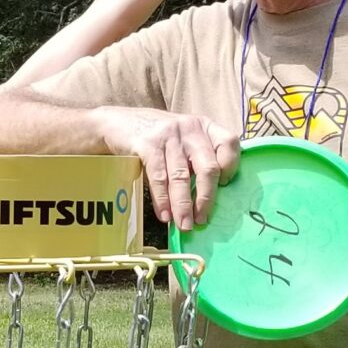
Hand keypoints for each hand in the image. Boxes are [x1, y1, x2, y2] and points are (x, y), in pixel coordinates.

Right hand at [106, 109, 238, 229]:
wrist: (117, 123)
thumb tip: (206, 202)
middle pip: (207, 166)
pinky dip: (162, 200)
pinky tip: (164, 215)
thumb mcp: (183, 140)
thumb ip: (197, 159)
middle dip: (206, 198)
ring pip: (181, 176)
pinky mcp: (147, 144)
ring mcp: (169, 135)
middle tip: (202, 220)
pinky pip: (159, 177)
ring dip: (183, 205)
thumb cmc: (157, 138)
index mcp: (204, 127)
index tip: (223, 186)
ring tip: (184, 225)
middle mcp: (190, 128)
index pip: (229, 144)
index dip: (230, 167)